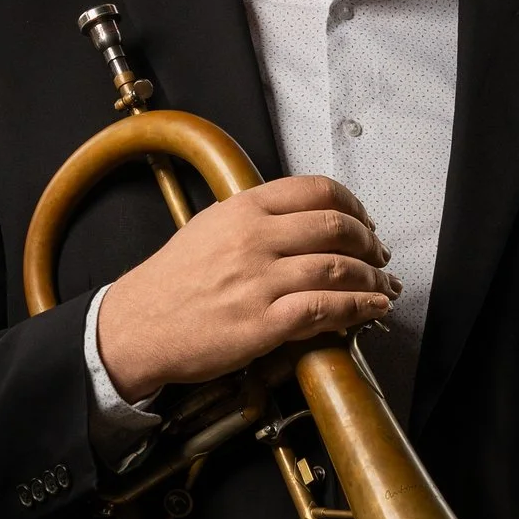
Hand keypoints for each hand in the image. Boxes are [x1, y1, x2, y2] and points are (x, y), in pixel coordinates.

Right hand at [96, 175, 399, 400]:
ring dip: (372, 280)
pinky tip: (371, 309)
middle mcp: (254, 239)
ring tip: (383, 288)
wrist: (136, 327)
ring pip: (338, 269)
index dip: (354, 206)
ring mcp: (259, 281)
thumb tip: (304, 219)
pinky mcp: (262, 323)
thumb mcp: (209, 228)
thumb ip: (255, 218)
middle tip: (379, 257)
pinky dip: (358, 308)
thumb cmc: (170, 282)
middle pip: (336, 228)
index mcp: (243, 209)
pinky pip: (324, 310)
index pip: (317, 191)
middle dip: (370, 243)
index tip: (365, 221)